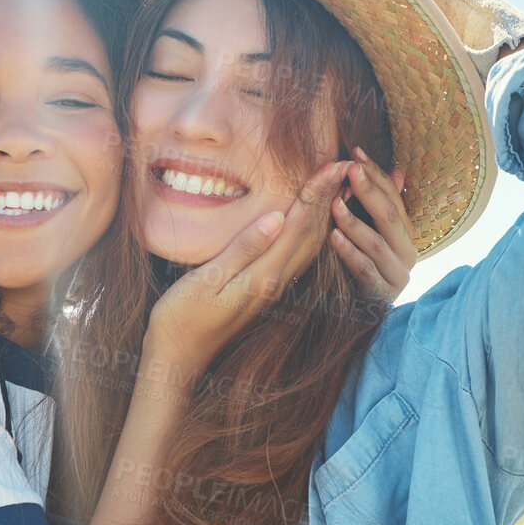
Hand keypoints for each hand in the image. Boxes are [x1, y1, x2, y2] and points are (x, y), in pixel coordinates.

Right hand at [146, 160, 350, 374]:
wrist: (178, 359)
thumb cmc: (181, 319)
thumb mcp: (206, 281)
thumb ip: (242, 249)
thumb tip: (276, 217)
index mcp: (263, 275)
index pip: (298, 225)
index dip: (316, 193)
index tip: (333, 164)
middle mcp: (275, 282)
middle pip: (312, 233)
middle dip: (328, 197)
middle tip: (345, 165)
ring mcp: (273, 289)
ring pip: (310, 246)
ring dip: (325, 214)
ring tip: (338, 187)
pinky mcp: (266, 292)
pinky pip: (299, 257)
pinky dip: (312, 234)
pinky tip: (313, 223)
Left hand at [330, 146, 414, 303]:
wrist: (360, 313)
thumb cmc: (363, 265)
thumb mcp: (372, 232)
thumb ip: (381, 204)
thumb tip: (399, 170)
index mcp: (406, 234)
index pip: (394, 198)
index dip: (376, 175)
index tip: (355, 153)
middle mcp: (408, 252)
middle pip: (390, 217)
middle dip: (369, 191)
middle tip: (350, 170)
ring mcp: (397, 274)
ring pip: (377, 243)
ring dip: (354, 222)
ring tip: (334, 204)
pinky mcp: (382, 293)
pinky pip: (365, 269)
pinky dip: (349, 252)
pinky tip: (333, 238)